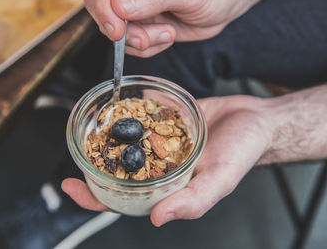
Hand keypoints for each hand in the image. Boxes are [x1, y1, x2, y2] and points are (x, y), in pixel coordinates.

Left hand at [62, 95, 273, 225]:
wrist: (256, 120)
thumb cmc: (242, 153)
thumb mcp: (220, 180)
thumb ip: (192, 201)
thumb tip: (157, 219)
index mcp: (168, 187)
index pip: (125, 199)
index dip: (96, 197)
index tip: (71, 185)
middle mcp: (160, 166)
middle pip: (118, 169)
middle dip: (93, 163)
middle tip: (74, 148)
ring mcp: (161, 141)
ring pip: (127, 142)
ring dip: (106, 137)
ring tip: (87, 126)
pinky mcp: (166, 118)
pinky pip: (142, 116)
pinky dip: (128, 113)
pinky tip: (114, 106)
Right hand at [84, 0, 280, 56]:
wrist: (224, 4)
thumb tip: (120, 4)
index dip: (103, 6)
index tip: (117, 30)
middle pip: (102, 8)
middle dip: (124, 31)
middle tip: (146, 40)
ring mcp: (133, 5)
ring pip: (115, 30)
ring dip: (140, 41)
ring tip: (168, 33)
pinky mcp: (140, 23)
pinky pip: (130, 43)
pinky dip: (147, 48)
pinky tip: (166, 37)